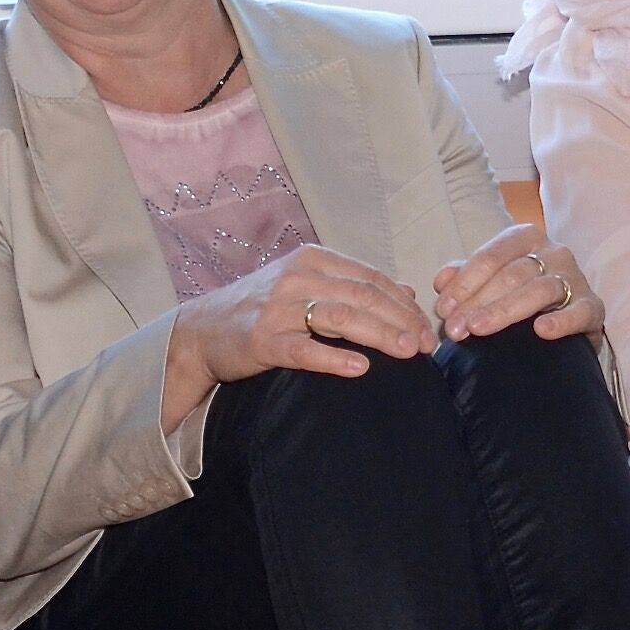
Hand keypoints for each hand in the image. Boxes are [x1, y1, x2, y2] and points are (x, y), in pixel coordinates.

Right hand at [176, 245, 435, 389]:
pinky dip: (334, 359)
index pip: (371, 278)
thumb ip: (353, 285)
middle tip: (427, 345)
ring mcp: (277, 308)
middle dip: (402, 320)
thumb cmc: (261, 309)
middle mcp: (296, 277)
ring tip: (408, 352)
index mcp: (312, 260)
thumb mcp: (307, 286)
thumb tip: (406, 291)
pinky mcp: (262, 341)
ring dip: (381, 335)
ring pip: (341, 318)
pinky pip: (304, 350)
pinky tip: (360, 369)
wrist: (202, 331)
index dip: (405, 303)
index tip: (427, 327)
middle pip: (363, 296)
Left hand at [434, 223, 603, 343]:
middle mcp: (553, 252)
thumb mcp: (491, 281)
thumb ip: (466, 278)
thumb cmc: (522, 295)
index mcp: (525, 238)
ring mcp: (575, 278)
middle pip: (511, 274)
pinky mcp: (593, 306)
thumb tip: (442, 281)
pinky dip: (561, 320)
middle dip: (478, 302)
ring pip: (538, 290)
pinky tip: (542, 330)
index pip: (490, 257)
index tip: (443, 310)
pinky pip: (579, 311)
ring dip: (505, 310)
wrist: (568, 319)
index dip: (464, 284)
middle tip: (455, 329)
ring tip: (479, 329)